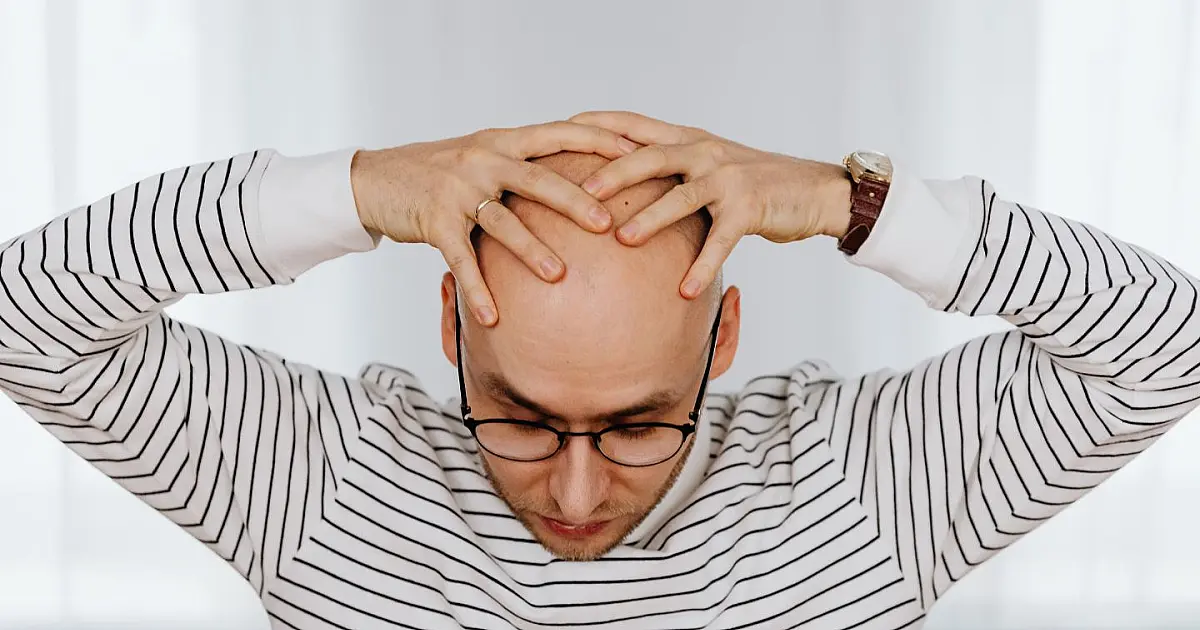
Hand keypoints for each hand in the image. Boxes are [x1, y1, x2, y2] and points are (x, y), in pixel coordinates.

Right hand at [351, 122, 638, 325]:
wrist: (377, 178)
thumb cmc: (442, 171)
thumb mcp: (485, 155)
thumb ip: (527, 164)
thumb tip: (583, 180)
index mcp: (503, 141)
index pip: (558, 133)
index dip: (596, 140)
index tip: (635, 152)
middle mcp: (483, 159)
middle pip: (537, 179)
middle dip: (574, 202)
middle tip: (606, 224)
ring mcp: (458, 190)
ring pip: (502, 222)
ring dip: (531, 251)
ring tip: (559, 276)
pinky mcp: (435, 222)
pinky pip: (461, 260)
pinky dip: (478, 290)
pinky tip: (493, 317)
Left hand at [569, 111, 851, 298]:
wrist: (815, 190)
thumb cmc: (755, 183)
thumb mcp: (709, 167)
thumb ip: (671, 170)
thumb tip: (621, 184)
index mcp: (689, 140)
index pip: (636, 126)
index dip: (599, 125)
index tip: (560, 130)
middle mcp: (705, 152)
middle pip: (651, 157)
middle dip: (613, 173)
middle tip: (581, 192)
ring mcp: (728, 179)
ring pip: (681, 197)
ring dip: (650, 218)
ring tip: (621, 240)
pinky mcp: (750, 208)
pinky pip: (720, 241)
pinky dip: (702, 267)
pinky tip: (685, 292)